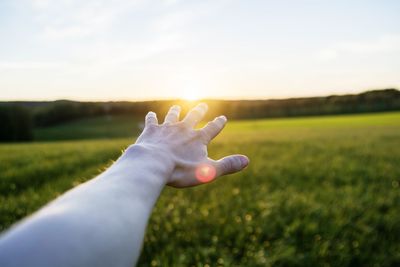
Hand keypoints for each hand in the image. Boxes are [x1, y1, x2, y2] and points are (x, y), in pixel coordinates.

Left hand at [133, 103, 248, 186]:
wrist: (154, 164)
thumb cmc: (181, 170)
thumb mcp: (209, 171)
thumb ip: (227, 165)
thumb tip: (247, 161)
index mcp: (198, 139)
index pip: (212, 128)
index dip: (218, 123)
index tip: (223, 118)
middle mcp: (183, 129)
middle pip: (193, 117)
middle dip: (199, 111)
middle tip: (203, 105)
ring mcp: (166, 129)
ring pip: (172, 116)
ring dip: (175, 111)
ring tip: (177, 106)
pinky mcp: (151, 131)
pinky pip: (152, 121)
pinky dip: (152, 118)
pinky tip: (151, 114)